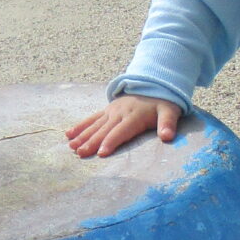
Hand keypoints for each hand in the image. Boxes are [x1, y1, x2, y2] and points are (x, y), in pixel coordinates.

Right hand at [66, 94, 180, 156]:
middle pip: (104, 130)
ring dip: (83, 136)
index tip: (101, 153)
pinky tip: (69, 134)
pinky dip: (80, 126)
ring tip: (72, 146)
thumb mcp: (170, 112)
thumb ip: (168, 124)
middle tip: (81, 153)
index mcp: (134, 116)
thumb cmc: (163, 103)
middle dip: (92, 142)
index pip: (121, 131)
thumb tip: (167, 137)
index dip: (111, 142)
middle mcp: (119, 113)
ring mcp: (111, 111)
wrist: (154, 85)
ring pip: (95, 125)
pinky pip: (91, 119)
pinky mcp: (106, 110)